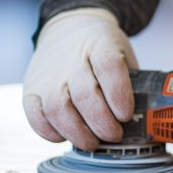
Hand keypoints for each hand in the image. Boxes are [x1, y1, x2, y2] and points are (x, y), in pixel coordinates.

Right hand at [22, 8, 137, 149]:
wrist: (67, 30)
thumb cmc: (100, 50)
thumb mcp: (122, 52)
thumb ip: (131, 81)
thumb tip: (141, 120)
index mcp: (99, 44)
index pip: (109, 67)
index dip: (119, 95)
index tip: (125, 115)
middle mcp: (70, 59)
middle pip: (85, 94)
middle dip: (102, 123)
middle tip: (114, 135)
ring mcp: (47, 75)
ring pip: (58, 109)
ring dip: (78, 133)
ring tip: (92, 142)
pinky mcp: (31, 90)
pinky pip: (36, 116)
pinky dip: (50, 132)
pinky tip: (66, 135)